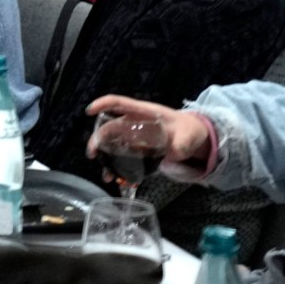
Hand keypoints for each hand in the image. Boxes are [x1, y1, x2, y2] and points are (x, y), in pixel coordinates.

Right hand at [82, 97, 213, 167]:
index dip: (103, 104)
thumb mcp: (189, 134)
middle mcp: (135, 123)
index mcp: (144, 112)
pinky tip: (120, 180)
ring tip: (106, 175)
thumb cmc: (190, 129)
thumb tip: (175, 151)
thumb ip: (183, 142)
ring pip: (114, 144)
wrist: (195, 139)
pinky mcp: (139, 150)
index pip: (119, 103)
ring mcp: (136, 137)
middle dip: (98, 139)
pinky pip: (125, 158)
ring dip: (107, 159)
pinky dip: (120, 168)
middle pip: (110, 127)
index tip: (90, 112)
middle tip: (93, 154)